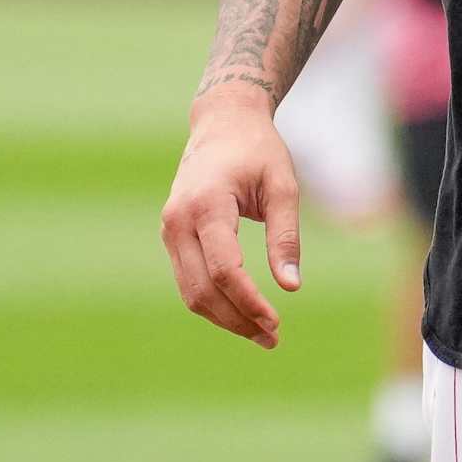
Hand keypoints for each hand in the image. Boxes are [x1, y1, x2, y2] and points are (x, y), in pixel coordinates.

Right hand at [159, 87, 302, 349]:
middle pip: (202, 289)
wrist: (223, 123)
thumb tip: (291, 287)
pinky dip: (214, 302)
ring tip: (262, 333)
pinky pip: (189, 280)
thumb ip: (286, 237)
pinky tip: (243, 312)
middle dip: (237, 319)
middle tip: (273, 338)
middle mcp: (179, 220)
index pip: (225, 269)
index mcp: (207, 204)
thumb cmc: (258, 152)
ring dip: (225, 318)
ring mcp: (170, 229)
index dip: (249, 302)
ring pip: (191, 292)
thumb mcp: (283, 187)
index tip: (276, 322)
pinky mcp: (173, 236)